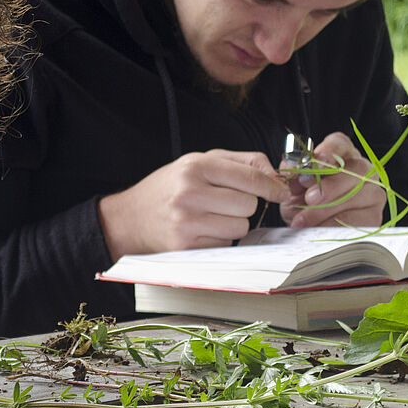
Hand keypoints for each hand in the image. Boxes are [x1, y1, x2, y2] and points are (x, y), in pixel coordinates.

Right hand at [99, 149, 288, 257]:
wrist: (130, 217)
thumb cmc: (168, 188)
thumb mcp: (197, 162)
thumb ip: (239, 161)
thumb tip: (275, 176)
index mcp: (195, 166)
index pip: (250, 176)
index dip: (271, 186)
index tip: (278, 192)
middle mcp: (189, 191)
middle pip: (249, 204)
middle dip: (243, 205)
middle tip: (222, 203)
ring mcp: (186, 220)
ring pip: (241, 226)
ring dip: (232, 224)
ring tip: (210, 217)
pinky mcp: (185, 245)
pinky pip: (225, 244)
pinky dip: (218, 239)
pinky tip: (200, 231)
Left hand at [279, 131, 385, 228]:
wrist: (305, 225)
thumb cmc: (300, 198)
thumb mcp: (291, 184)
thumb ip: (292, 173)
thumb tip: (292, 167)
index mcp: (340, 153)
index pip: (340, 144)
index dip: (330, 150)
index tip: (319, 159)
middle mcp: (361, 168)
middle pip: (356, 170)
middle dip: (331, 185)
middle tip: (310, 198)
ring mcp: (372, 192)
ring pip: (355, 198)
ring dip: (325, 211)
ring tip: (302, 220)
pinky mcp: (373, 216)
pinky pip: (356, 222)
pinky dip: (331, 227)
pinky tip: (315, 230)